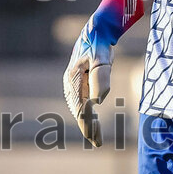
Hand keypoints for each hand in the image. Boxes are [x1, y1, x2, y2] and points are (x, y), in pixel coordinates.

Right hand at [62, 17, 113, 146]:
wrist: (97, 30)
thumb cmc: (100, 43)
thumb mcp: (101, 59)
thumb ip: (100, 78)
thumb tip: (97, 101)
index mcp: (73, 79)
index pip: (80, 107)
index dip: (87, 124)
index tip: (94, 138)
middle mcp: (71, 83)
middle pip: (78, 110)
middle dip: (87, 127)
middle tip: (98, 142)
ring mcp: (74, 83)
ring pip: (80, 108)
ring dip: (87, 123)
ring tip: (97, 139)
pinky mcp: (80, 83)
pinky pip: (83, 102)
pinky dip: (88, 114)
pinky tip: (94, 123)